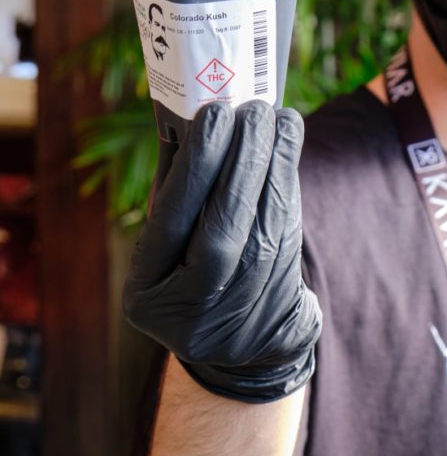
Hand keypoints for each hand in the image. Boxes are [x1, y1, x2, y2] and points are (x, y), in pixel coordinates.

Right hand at [123, 101, 321, 402]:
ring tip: (281, 119)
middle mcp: (191, 313)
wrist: (241, 346)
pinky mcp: (279, 309)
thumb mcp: (167, 246)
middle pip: (221, 229)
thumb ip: (175, 191)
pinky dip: (288, 186)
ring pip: (263, 231)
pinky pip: (287, 237)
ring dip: (275, 166)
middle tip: (254, 110)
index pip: (170, 222)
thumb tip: (191, 118)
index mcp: (148, 295)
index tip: (215, 113)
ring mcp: (239, 316)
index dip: (196, 165)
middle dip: (242, 162)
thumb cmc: (193, 272)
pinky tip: (289, 147)